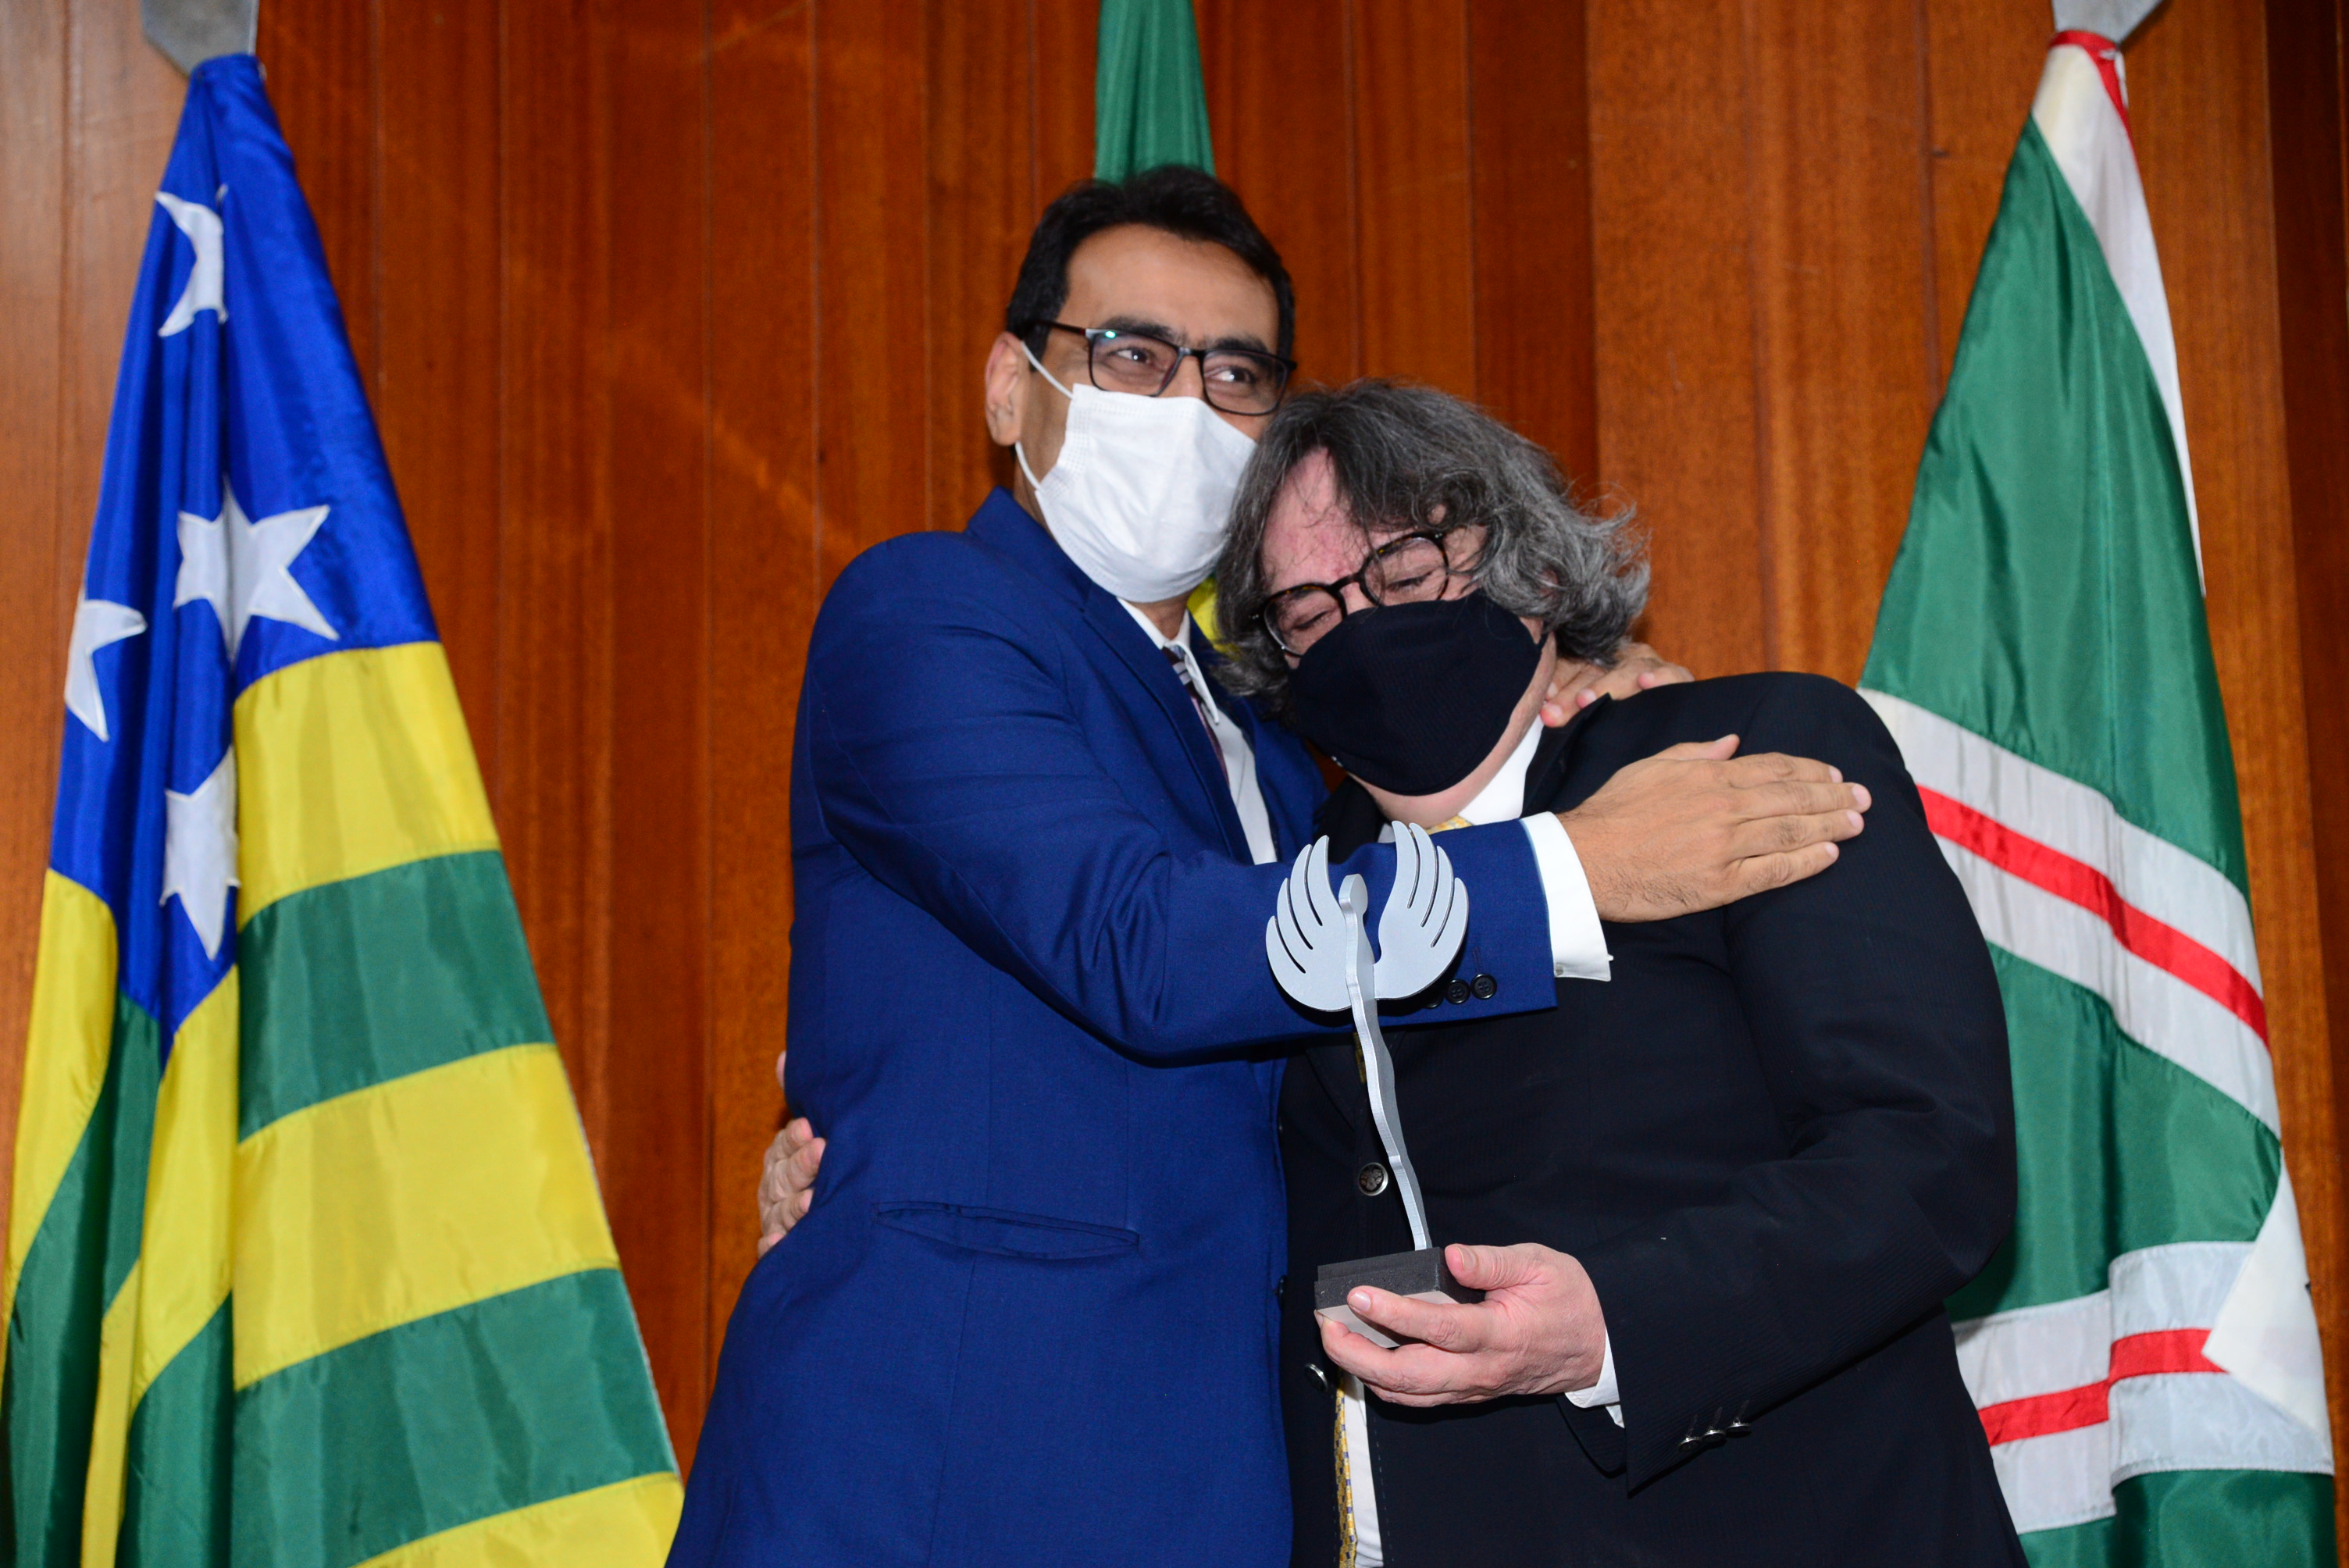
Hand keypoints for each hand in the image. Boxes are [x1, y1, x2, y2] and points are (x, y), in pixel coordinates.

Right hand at [757, 1050, 824, 1256]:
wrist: (845, 1217)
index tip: (811, 1128)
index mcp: (782, 1158)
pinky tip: (779, 1243)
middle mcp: (775, 1188)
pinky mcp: (781, 1251)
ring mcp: (776, 1220)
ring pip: (781, 1212)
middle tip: (822, 1153)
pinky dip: (774, 1249)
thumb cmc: (828, 1165)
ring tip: (813, 1201)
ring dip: (794, 1207)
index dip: (795, 1137)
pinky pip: (773, 1252)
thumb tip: (784, 1057)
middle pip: (784, 1177)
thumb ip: (802, 1099)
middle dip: (801, 1166)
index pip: (784, 1145)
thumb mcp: (814, 1135)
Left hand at [1320, 1243, 1606, 1406]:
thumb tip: (1451, 1256)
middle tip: (1328, 1327)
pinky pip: (1421, 1398)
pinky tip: (1365, 1361)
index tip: (1360, 1295)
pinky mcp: (1468, 1392)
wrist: (1597, 1345)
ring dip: (1365, 1372)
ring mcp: (1473, 1386)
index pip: (1439, 1329)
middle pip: (1411, 1375)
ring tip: (1336, 1340)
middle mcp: (1481, 1369)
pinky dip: (1386, 1385)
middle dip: (1360, 1355)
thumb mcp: (1540, 1265)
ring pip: (1410, 1394)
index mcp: (1500, 1335)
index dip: (1395, 1314)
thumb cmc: (1569, 1301)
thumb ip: (1492, 1262)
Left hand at [1541, 641, 1693, 726]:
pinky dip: (1659, 677)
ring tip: (1586, 700)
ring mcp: (1650, 664)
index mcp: (1598, 658)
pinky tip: (1645, 683)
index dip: (1556, 682)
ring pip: (1626, 670)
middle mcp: (1623, 656)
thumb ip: (1568, 705)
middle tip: (1553, 714)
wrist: (1675, 719)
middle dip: (1570, 696)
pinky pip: (1670, 673)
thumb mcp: (1591, 706)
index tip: (1542, 703)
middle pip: (1593, 670)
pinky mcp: (1677, 676)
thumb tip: (1546, 714)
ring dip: (1606, 685)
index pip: (1572, 665)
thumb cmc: (1622, 711)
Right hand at [1559, 737, 1868, 920]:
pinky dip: (1806, 862)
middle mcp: (1723, 807)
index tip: (1833, 774)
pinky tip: (1829, 855)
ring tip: (1858, 822)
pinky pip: (1775, 871)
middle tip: (1863, 797)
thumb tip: (1732, 742)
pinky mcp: (1720, 884)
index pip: (1773, 768)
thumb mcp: (1649, 767)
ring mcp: (1725, 846)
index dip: (1809, 770)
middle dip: (1833, 795)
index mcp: (1707, 775)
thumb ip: (1694, 752)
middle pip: (1793, 797)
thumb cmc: (1610, 813)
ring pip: (1791, 831)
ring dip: (1831, 825)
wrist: (1583, 860)